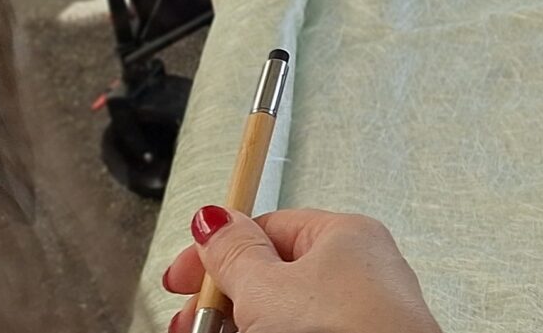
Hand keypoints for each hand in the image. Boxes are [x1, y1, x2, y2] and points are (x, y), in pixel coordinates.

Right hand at [161, 206, 442, 332]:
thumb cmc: (343, 332)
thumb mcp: (266, 288)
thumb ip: (234, 253)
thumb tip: (215, 220)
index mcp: (344, 235)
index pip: (268, 228)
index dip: (218, 251)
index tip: (182, 278)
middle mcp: (359, 271)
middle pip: (272, 275)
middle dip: (224, 300)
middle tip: (191, 323)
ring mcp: (360, 314)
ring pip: (285, 313)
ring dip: (241, 325)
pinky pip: (303, 332)